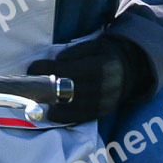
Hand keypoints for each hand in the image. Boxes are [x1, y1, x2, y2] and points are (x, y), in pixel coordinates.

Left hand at [26, 34, 150, 122]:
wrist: (131, 69)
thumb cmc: (106, 54)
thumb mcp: (93, 45)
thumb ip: (74, 53)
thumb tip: (55, 62)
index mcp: (98, 67)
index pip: (66, 71)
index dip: (46, 70)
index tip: (31, 68)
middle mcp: (100, 87)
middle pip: (66, 91)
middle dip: (45, 90)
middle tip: (30, 88)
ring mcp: (102, 102)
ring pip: (72, 108)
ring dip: (52, 107)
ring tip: (38, 103)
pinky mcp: (102, 112)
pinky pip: (81, 118)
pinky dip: (64, 117)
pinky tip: (52, 113)